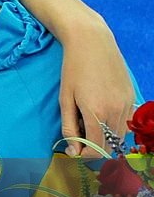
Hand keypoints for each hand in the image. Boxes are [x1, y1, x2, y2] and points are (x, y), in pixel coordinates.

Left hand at [59, 14, 133, 156]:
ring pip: (119, 136)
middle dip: (93, 147)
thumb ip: (69, 127)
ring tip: (87, 121)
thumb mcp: (65, 99)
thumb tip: (74, 149)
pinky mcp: (132, 97)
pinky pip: (125, 122)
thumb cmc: (73, 69)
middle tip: (78, 136)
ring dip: (104, 137)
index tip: (72, 150)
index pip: (95, 149)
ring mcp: (127, 104)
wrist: (92, 42)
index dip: (83, 154)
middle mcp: (116, 110)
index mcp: (97, 112)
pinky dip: (113, 125)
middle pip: (109, 145)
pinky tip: (100, 113)